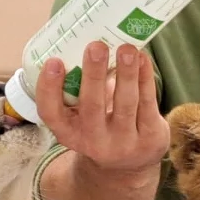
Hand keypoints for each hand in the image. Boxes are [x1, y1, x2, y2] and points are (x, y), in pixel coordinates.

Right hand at [34, 41, 169, 175]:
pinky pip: (147, 104)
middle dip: (93, 75)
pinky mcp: (150, 138)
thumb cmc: (100, 125)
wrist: (129, 166)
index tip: (53, 61)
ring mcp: (123, 143)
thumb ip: (79, 86)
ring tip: (126, 48)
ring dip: (126, 74)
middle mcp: (93, 142)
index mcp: (68, 132)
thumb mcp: (81, 115)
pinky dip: (145, 78)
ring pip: (124, 104)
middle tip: (95, 46)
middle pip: (91, 107)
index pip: (51, 113)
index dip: (49, 89)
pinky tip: (142, 59)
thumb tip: (85, 34)